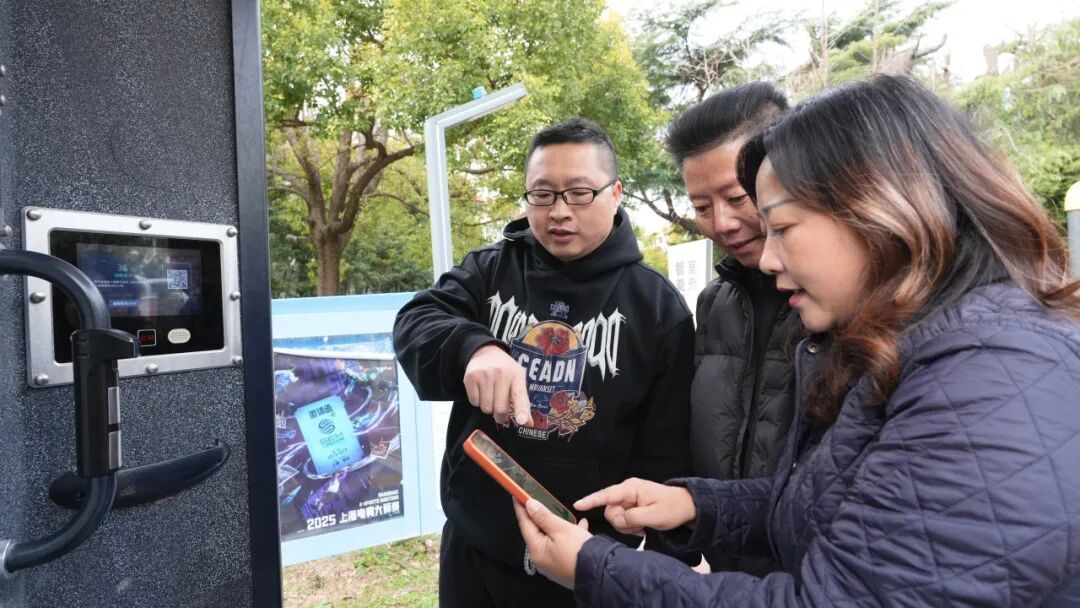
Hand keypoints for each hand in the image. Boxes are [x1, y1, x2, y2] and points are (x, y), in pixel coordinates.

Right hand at [464, 344, 532, 425]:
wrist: (485, 352)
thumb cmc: (505, 370)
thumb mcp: (517, 380)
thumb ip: (523, 402)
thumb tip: (529, 424)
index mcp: (517, 375)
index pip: (520, 396)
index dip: (521, 411)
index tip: (522, 421)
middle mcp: (501, 373)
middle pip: (500, 409)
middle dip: (500, 415)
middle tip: (500, 410)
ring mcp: (485, 374)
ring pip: (486, 408)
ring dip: (488, 407)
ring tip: (490, 395)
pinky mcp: (471, 377)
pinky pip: (474, 402)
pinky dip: (477, 401)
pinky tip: (481, 390)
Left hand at [514, 498, 590, 588]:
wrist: (599, 574)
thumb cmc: (579, 551)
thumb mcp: (561, 529)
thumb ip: (544, 516)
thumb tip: (530, 505)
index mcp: (536, 550)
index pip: (525, 524)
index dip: (521, 508)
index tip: (517, 495)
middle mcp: (540, 559)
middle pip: (536, 532)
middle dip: (539, 516)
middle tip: (538, 500)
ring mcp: (552, 564)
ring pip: (550, 538)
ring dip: (555, 525)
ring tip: (562, 512)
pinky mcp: (563, 566)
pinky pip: (561, 546)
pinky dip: (567, 535)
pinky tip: (579, 526)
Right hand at [574, 478, 694, 535]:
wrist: (686, 507)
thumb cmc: (673, 509)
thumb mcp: (655, 516)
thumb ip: (633, 517)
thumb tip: (618, 519)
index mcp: (631, 489)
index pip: (607, 495)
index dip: (592, 500)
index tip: (578, 505)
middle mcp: (626, 491)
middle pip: (610, 511)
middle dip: (622, 523)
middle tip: (640, 527)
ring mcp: (627, 498)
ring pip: (615, 517)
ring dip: (627, 526)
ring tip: (644, 526)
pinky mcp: (629, 506)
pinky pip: (621, 519)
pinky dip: (630, 526)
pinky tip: (642, 526)